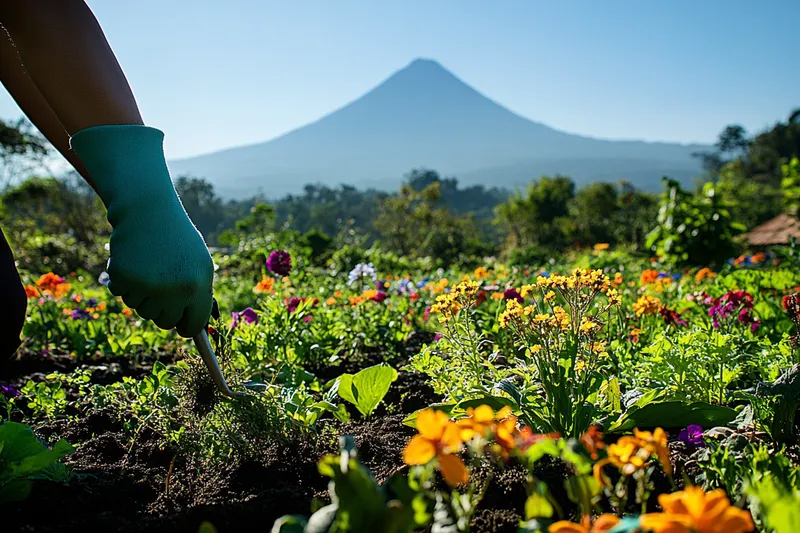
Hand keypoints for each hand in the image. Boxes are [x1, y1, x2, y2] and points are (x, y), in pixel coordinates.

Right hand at [71, 125, 212, 336]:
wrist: (148, 210)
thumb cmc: (177, 238)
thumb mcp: (199, 263)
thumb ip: (199, 295)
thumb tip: (195, 329)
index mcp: (198, 285)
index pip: (193, 324)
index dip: (186, 327)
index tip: (181, 326)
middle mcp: (174, 289)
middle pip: (165, 322)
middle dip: (163, 310)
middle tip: (161, 288)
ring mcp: (147, 285)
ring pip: (142, 310)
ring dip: (143, 295)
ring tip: (149, 269)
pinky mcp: (123, 278)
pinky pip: (122, 296)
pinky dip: (124, 284)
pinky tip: (132, 263)